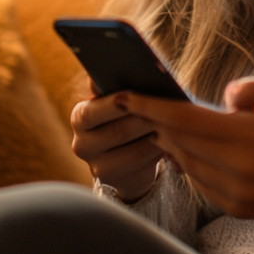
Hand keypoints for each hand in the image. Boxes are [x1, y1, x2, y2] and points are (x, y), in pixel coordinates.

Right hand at [70, 83, 163, 202]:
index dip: (114, 104)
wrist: (128, 157)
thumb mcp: (121, 101)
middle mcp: (81, 144)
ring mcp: (97, 167)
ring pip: (134, 151)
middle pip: (117, 132)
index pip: (92, 112)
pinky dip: (159, 152)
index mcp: (80, 117)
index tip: (133, 93)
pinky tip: (171, 141)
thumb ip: (119, 86)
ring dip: (156, 136)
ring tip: (173, 124)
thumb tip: (124, 72)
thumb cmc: (127, 116)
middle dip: (144, 119)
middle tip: (166, 109)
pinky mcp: (116, 182)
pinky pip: (143, 166)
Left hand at [124, 78, 253, 230]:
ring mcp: (234, 193)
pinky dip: (189, 163)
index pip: (185, 119)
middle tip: (138, 102)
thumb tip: (220, 98)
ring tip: (161, 123)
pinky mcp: (235, 209)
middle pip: (179, 141)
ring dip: (171, 142)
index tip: (127, 94)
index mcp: (250, 138)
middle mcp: (238, 169)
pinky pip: (199, 182)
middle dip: (156, 121)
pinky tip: (187, 148)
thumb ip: (251, 91)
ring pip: (185, 163)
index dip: (151, 106)